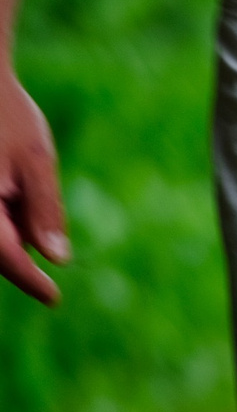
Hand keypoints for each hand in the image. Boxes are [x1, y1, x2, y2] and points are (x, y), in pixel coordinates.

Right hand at [0, 72, 67, 304]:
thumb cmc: (5, 113)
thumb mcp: (35, 158)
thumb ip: (45, 209)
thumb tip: (56, 259)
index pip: (4, 256)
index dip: (29, 280)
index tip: (53, 298)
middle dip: (15, 250)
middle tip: (37, 230)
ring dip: (7, 230)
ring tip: (13, 184)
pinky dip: (2, 212)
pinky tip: (7, 184)